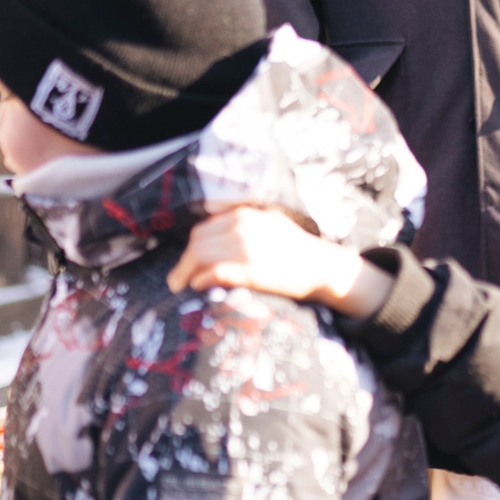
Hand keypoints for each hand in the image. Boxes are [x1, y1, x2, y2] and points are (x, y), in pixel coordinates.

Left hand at [167, 206, 395, 319]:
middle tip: (177, 278)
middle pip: (198, 242)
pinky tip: (198, 285)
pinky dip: (202, 278)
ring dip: (185, 272)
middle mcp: (242, 228)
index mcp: (245, 215)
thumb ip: (244, 217)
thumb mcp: (270, 220)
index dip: (190, 247)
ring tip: (181, 285)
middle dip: (183, 261)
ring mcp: (246, 249)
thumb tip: (213, 216)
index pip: (204, 229)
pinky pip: (215, 271)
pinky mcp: (251, 271)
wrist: (322, 266)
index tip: (186, 261)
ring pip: (201, 256)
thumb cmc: (297, 247)